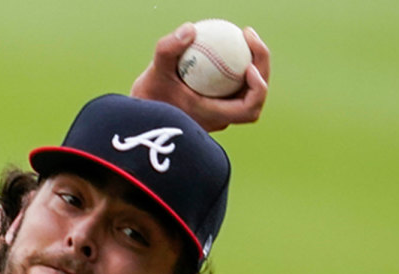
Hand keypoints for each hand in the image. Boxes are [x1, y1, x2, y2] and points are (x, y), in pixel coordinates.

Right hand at [131, 22, 270, 131]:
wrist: (139, 118)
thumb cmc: (148, 99)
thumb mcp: (154, 72)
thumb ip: (168, 49)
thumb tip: (190, 29)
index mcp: (213, 117)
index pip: (249, 108)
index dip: (259, 87)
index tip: (249, 65)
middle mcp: (219, 119)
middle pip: (253, 96)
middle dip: (260, 65)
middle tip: (248, 36)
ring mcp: (217, 113)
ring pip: (245, 90)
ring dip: (250, 64)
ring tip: (241, 36)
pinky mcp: (213, 105)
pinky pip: (233, 86)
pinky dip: (235, 68)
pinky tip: (227, 44)